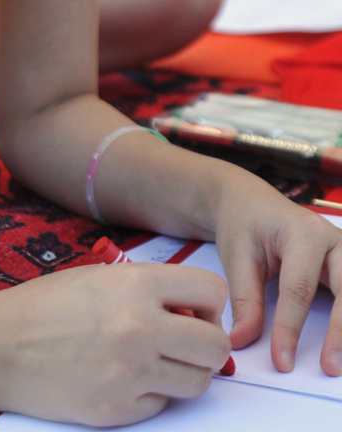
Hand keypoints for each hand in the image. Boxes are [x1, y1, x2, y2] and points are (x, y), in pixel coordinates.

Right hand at [0, 262, 229, 426]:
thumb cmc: (46, 306)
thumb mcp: (100, 277)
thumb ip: (149, 290)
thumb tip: (191, 315)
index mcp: (136, 284)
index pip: (212, 291)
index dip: (209, 305)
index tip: (195, 313)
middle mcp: (140, 327)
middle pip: (215, 345)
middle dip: (205, 345)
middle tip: (180, 344)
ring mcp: (131, 372)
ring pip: (197, 382)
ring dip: (182, 374)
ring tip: (150, 363)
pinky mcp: (119, 409)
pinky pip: (162, 405)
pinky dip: (149, 395)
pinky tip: (120, 379)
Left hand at [214, 176, 341, 373]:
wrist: (248, 202)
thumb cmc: (242, 224)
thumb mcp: (236, 257)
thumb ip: (244, 301)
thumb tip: (241, 341)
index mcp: (302, 232)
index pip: (298, 289)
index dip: (290, 329)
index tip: (282, 361)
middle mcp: (332, 239)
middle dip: (339, 332)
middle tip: (330, 367)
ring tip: (340, 361)